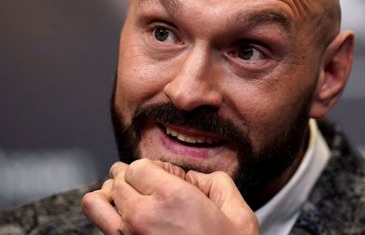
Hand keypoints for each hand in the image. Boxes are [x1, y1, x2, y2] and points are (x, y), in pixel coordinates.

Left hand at [81, 159, 258, 234]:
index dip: (154, 168)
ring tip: (130, 199)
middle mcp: (142, 216)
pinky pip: (100, 227)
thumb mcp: (239, 216)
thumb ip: (217, 184)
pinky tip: (129, 220)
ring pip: (95, 201)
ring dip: (111, 195)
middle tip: (153, 188)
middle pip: (118, 179)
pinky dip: (108, 217)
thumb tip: (195, 178)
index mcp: (172, 199)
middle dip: (134, 178)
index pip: (138, 166)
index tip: (169, 179)